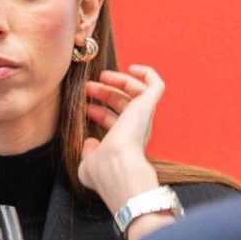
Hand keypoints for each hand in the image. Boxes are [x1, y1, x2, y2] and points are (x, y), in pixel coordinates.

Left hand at [80, 65, 166, 216]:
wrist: (116, 168)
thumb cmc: (103, 171)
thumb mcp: (88, 163)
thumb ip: (88, 153)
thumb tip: (89, 142)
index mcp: (125, 143)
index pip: (115, 122)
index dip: (99, 112)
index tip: (84, 107)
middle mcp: (136, 130)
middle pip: (124, 104)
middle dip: (105, 93)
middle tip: (88, 87)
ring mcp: (143, 117)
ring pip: (138, 92)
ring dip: (119, 81)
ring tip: (102, 76)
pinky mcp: (147, 106)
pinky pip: (156, 85)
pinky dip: (147, 74)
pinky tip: (133, 68)